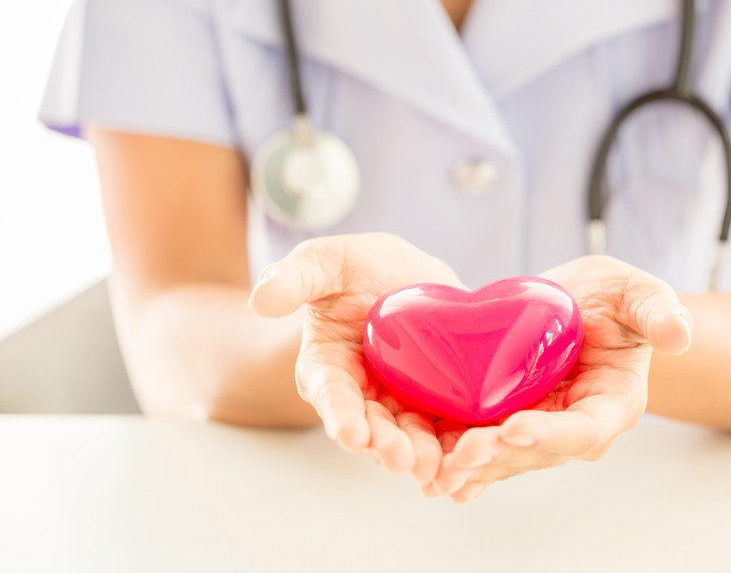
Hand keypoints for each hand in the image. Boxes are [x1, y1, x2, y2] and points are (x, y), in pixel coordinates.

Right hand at [249, 232, 463, 483]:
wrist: (404, 274)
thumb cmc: (354, 267)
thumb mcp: (324, 262)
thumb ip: (295, 278)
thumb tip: (260, 300)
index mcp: (326, 368)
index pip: (331, 395)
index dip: (341, 416)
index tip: (352, 434)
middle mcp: (361, 395)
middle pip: (373, 428)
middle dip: (386, 445)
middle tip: (402, 459)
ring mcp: (400, 402)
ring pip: (410, 436)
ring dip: (423, 454)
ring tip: (436, 467)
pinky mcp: (436, 401)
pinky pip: (446, 429)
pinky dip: (456, 447)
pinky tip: (469, 462)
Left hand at [426, 255, 691, 503]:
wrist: (581, 305)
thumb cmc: (615, 299)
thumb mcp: (636, 292)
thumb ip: (657, 310)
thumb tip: (680, 335)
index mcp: (612, 405)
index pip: (583, 431)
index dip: (549, 434)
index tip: (513, 427)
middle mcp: (576, 428)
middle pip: (536, 453)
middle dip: (498, 456)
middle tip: (461, 452)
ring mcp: (541, 430)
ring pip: (506, 458)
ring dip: (472, 467)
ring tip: (437, 470)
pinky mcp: (511, 424)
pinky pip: (487, 450)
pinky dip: (460, 465)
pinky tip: (432, 477)